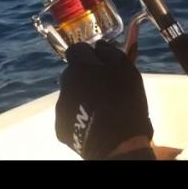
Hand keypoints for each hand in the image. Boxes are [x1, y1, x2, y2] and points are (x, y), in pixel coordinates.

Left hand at [55, 41, 153, 159]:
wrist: (118, 142)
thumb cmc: (125, 100)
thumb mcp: (127, 69)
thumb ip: (111, 52)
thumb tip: (100, 46)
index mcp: (79, 66)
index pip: (77, 49)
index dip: (89, 55)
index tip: (102, 64)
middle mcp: (64, 82)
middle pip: (73, 73)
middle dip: (86, 77)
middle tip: (104, 88)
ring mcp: (60, 106)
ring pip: (71, 94)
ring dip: (82, 97)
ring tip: (101, 109)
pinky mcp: (60, 126)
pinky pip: (69, 115)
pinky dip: (79, 116)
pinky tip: (94, 122)